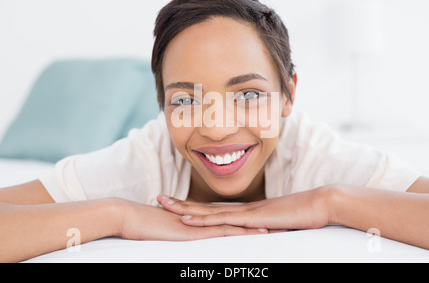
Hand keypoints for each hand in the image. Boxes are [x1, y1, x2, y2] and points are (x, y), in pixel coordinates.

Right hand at [116, 198, 266, 240]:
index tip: (260, 224)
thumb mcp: (165, 230)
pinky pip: (222, 231)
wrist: (129, 216)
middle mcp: (203, 219)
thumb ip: (176, 231)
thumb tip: (181, 233)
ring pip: (234, 224)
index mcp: (198, 219)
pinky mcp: (195, 231)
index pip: (225, 220)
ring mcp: (200, 224)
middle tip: (276, 224)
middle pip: (235, 220)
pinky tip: (254, 234)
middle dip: (255, 223)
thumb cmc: (142, 225)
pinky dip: (240, 232)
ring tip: (274, 229)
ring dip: (254, 227)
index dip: (243, 222)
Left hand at [158, 186, 331, 231]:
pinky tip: (187, 221)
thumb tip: (260, 235)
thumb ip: (266, 229)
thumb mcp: (280, 225)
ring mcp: (245, 213)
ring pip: (208, 212)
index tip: (178, 205)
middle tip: (158, 198)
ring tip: (163, 205)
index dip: (195, 207)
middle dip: (180, 204)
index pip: (215, 210)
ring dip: (184, 209)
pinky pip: (222, 221)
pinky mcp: (252, 219)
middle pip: (205, 207)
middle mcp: (241, 209)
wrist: (320, 203)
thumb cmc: (304, 215)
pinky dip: (202, 221)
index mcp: (246, 211)